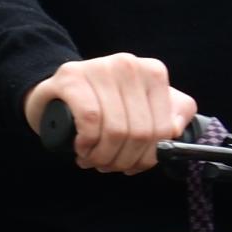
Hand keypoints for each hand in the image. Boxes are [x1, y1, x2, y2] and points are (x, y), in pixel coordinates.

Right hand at [24, 55, 195, 174]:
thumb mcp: (143, 105)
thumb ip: (171, 113)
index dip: (148, 157)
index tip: (133, 165)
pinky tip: (81, 148)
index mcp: (153, 72)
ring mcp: (99, 68)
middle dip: (123, 160)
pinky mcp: (72, 77)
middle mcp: (129, 65)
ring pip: (115, 130)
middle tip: (109, 166)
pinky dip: (87, 143)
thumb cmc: (103, 103)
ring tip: (93, 159)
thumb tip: (174, 129)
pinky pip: (90, 120)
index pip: (162, 129)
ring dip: (103, 156)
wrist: (57, 90)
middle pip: (139, 132)